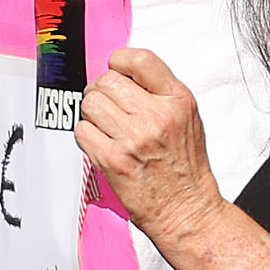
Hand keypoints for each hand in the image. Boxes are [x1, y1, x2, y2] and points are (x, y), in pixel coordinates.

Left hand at [75, 47, 222, 254]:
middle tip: (107, 105)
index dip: (119, 60)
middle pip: (107, 81)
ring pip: (90, 104)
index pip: (139, 59)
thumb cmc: (186, 167)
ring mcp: (133, 138)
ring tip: (106, 127)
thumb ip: (159, 92)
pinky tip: (102, 144)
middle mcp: (156, 116)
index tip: (115, 69)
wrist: (186, 210)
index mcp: (177, 100)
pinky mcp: (113, 159)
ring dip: (92, 114)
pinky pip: (82, 131)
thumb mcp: (188, 118)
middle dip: (101, 91)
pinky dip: (87, 136)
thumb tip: (123, 72)